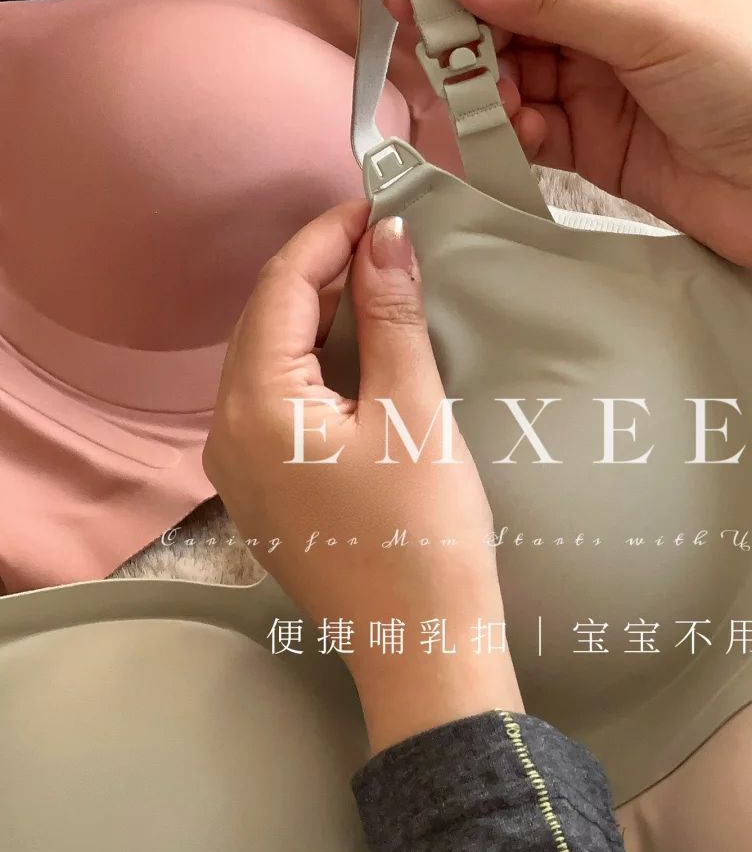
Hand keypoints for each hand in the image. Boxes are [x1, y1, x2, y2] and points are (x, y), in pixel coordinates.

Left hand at [202, 200, 521, 752]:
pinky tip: (361, 357)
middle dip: (321, 273)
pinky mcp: (264, 495)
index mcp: (255, 406)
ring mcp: (238, 470)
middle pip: (266, 323)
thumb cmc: (425, 533)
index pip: (280, 289)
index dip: (328, 236)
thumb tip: (385, 236)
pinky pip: (276, 405)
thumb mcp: (415, 412)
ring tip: (380, 287)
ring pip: (269, 364)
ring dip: (319, 319)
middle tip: (387, 241)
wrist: (423, 646)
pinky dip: (316, 367)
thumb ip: (393, 316)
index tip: (380, 204)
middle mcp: (226, 433)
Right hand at [389, 0, 751, 358]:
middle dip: (474, 44)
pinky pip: (533, 131)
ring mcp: (601, 85)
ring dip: (491, 94)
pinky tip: (512, 138)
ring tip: (481, 111)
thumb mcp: (649, 24)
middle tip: (433, 68)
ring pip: (516, 79)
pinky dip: (513, 135)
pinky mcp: (596, 145)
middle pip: (515, 22)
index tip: (412, 0)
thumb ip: (553, 1)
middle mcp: (612, 20)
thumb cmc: (748, 83)